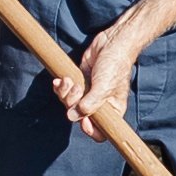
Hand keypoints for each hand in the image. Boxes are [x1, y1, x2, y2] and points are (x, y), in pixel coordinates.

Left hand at [59, 17, 151, 139]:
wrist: (112, 42)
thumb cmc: (114, 65)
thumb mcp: (104, 87)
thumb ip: (89, 105)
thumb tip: (72, 116)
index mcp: (111, 110)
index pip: (100, 132)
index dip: (89, 129)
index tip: (83, 121)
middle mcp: (99, 104)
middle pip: (79, 117)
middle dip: (73, 104)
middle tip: (77, 89)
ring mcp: (88, 93)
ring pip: (69, 104)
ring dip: (65, 93)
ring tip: (69, 80)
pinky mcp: (79, 82)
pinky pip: (65, 92)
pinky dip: (60, 87)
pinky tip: (61, 79)